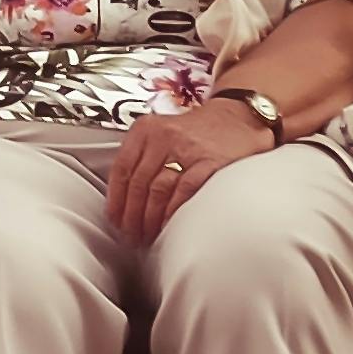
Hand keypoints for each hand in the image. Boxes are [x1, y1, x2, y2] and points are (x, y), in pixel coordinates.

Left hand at [105, 95, 280, 247]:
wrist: (238, 117)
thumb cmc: (197, 131)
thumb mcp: (161, 132)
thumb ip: (141, 156)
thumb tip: (120, 197)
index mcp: (146, 129)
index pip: (121, 169)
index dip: (116, 199)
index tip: (115, 219)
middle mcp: (163, 136)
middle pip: (138, 183)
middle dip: (132, 215)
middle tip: (132, 235)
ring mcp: (187, 149)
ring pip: (158, 190)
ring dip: (150, 219)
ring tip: (148, 236)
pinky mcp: (210, 162)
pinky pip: (185, 191)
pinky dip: (174, 212)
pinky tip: (170, 226)